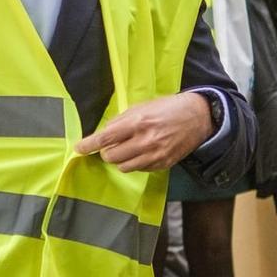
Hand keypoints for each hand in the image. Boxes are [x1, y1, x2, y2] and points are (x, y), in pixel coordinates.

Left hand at [73, 92, 213, 171]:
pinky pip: (139, 169)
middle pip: (111, 156)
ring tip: (128, 148)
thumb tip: (104, 134)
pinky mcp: (163, 165)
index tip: (78, 149)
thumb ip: (122, 120)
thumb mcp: (142, 107)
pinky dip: (135, 162)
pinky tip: (143, 151)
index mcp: (138, 122)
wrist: (197, 117)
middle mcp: (146, 141)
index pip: (106, 138)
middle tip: (113, 144)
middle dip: (107, 151)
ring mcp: (155, 155)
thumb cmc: (167, 108)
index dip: (89, 145)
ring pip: (123, 167)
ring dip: (120, 159)